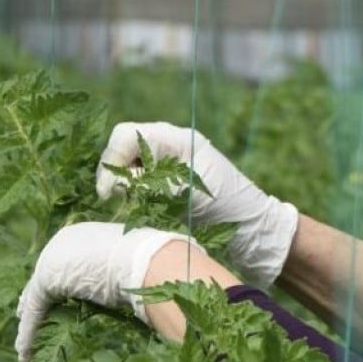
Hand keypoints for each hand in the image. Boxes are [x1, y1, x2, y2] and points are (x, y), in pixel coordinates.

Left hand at [14, 222, 201, 361]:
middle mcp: (64, 242)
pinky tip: (24, 354)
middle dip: (39, 305)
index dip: (61, 288)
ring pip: (38, 299)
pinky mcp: (47, 276)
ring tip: (25, 348)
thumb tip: (148, 292)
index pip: (66, 265)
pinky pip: (36, 309)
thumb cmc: (153, 263)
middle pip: (47, 280)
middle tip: (33, 325)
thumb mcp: (138, 268)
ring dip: (32, 325)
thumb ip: (127, 277)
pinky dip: (29, 333)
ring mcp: (52, 257)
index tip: (57, 307)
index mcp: (85, 236)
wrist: (150, 259)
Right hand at [95, 121, 298, 287]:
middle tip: (114, 200)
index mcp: (178, 139)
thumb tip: (121, 180)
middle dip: (115, 170)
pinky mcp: (170, 180)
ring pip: (130, 162)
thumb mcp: (191, 193)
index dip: (113, 159)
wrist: (253, 226)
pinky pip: (140, 177)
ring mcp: (170, 161)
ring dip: (123, 181)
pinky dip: (133, 190)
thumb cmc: (229, 206)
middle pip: (124, 146)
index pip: (128, 135)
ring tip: (128, 204)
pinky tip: (137, 206)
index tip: (109, 191)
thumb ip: (155, 183)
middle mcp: (171, 145)